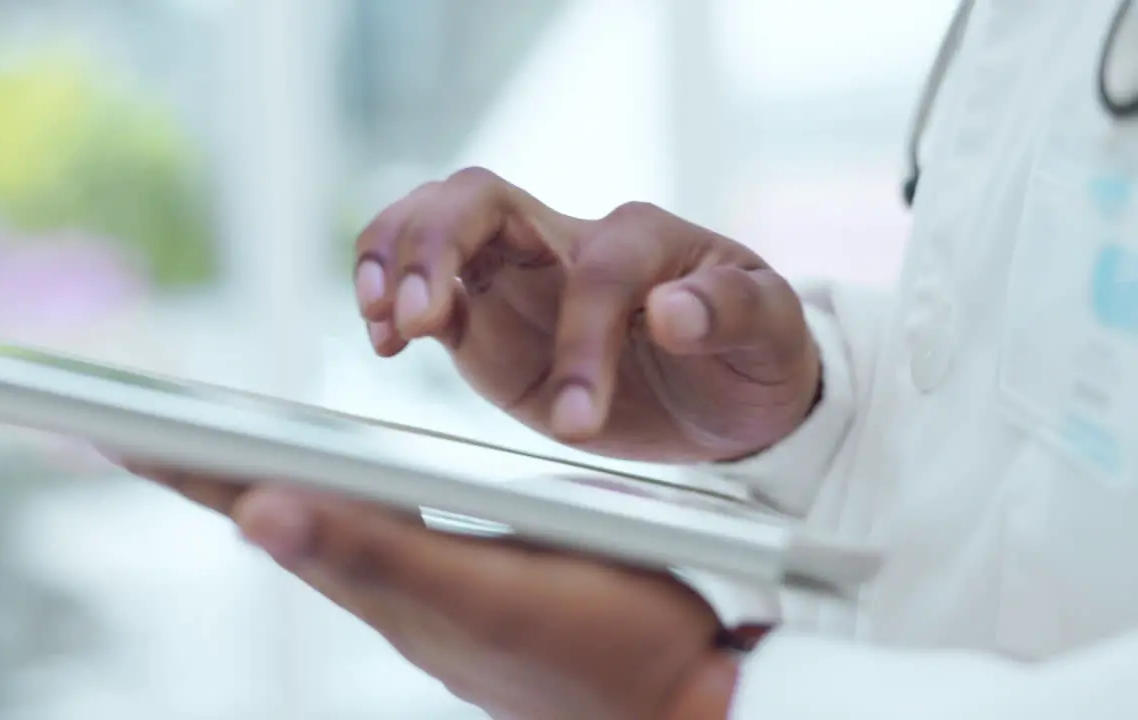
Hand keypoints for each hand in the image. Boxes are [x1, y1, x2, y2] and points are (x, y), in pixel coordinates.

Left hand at [119, 462, 739, 719]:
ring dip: (262, 477)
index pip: (257, 506)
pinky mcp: (476, 579)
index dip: (181, 463)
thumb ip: (380, 556)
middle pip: (276, 511)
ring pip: (325, 520)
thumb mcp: (488, 597)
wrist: (687, 701)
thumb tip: (259, 511)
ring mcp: (432, 586)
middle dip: (202, 464)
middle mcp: (392, 584)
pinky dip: (338, 495)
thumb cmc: (601, 650)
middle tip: (134, 424)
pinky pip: (380, 529)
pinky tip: (340, 490)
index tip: (107, 420)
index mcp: (380, 578)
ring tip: (213, 450)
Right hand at [354, 167, 818, 461]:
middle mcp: (569, 242)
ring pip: (435, 222)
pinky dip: (389, 301)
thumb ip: (734, 310)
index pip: (598, 270)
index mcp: (642, 238)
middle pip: (481, 198)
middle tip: (415, 315)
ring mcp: (518, 276)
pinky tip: (383, 339)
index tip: (579, 420)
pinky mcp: (486, 320)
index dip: (582, 337)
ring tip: (381, 316)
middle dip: (437, 246)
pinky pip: (425, 291)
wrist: (722, 396)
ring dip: (396, 256)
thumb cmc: (749, 355)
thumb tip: (673, 309)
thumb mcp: (772, 334)